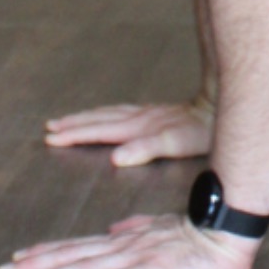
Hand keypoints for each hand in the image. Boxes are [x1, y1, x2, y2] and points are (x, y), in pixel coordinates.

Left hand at [0, 214, 257, 268]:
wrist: (224, 231)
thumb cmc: (194, 232)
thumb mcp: (158, 227)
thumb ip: (135, 227)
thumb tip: (113, 228)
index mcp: (121, 239)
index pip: (75, 246)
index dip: (45, 252)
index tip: (18, 259)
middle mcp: (120, 246)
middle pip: (70, 257)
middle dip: (35, 267)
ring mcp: (135, 257)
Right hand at [43, 100, 213, 165]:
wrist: (218, 109)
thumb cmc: (198, 131)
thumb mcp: (172, 144)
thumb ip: (144, 150)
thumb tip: (115, 159)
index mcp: (136, 128)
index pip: (97, 131)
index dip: (74, 135)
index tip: (51, 138)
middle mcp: (137, 118)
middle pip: (98, 119)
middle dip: (73, 124)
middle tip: (50, 127)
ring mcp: (146, 114)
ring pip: (108, 113)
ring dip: (85, 117)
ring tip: (69, 119)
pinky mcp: (156, 114)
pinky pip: (120, 112)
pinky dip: (105, 114)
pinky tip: (108, 116)